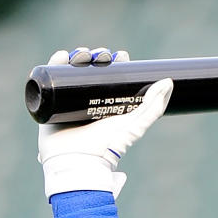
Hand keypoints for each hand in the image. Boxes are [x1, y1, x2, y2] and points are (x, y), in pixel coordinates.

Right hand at [37, 47, 172, 198]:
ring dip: (78, 56)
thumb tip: (168, 82)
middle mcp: (88, 101)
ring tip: (83, 55)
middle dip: (97, 56)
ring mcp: (68, 100)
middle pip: (92, 69)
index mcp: (108, 103)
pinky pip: (50, 77)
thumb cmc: (107, 147)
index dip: (116, 62)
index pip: (112, 76)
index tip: (121, 56)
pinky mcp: (50, 101)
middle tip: (101, 56)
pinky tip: (62, 56)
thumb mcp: (134, 126)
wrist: (78, 161)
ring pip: (72, 70)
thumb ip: (152, 108)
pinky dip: (55, 62)